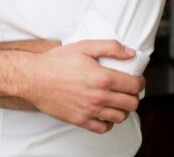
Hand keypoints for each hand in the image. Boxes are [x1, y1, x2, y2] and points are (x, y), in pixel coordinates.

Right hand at [20, 40, 143, 133]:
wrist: (34, 77)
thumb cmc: (56, 61)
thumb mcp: (83, 46)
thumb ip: (109, 47)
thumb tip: (130, 53)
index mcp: (102, 77)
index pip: (134, 85)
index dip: (139, 82)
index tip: (136, 79)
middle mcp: (99, 96)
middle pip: (131, 103)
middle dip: (133, 96)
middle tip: (127, 90)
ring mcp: (90, 111)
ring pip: (121, 117)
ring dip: (123, 109)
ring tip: (116, 100)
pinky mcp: (81, 120)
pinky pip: (104, 128)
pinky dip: (109, 122)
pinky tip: (104, 112)